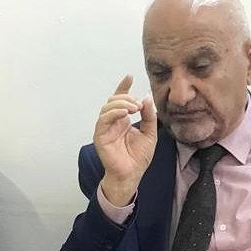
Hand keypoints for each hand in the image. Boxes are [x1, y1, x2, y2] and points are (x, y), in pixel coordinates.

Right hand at [93, 75, 157, 205]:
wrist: (132, 174)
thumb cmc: (138, 157)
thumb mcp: (150, 133)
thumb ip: (149, 116)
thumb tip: (146, 98)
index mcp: (122, 120)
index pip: (120, 100)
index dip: (123, 87)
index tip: (129, 76)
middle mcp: (112, 123)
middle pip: (113, 101)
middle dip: (125, 97)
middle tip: (138, 104)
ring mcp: (105, 129)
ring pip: (107, 108)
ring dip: (120, 104)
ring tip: (133, 108)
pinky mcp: (100, 136)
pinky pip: (103, 120)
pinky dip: (113, 113)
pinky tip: (124, 113)